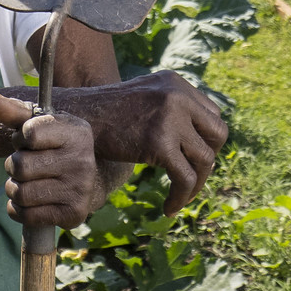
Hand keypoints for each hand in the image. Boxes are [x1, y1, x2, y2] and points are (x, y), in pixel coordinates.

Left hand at [0, 95, 103, 230]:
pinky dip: (19, 209)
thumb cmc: (54, 146)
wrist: (86, 180)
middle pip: (20, 166)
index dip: (20, 139)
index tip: (29, 141)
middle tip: (26, 165)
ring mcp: (79, 189)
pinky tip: (29, 201)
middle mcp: (82, 161)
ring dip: (14, 189)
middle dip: (14, 166)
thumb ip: (13, 111)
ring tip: (26, 183)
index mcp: (76, 132)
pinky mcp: (73, 214)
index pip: (29, 134)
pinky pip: (27, 215)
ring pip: (21, 193)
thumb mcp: (39, 124)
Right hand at [54, 71, 227, 213]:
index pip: (211, 114)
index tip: (192, 159)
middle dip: (207, 160)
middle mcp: (176, 96)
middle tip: (191, 178)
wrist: (72, 121)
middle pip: (217, 134)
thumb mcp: (143, 100)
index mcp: (174, 83)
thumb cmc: (103, 117)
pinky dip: (181, 196)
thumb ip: (171, 110)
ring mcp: (169, 118)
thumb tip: (200, 140)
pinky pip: (184, 178)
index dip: (206, 140)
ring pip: (204, 159)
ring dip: (196, 184)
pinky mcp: (160, 143)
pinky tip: (169, 208)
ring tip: (180, 198)